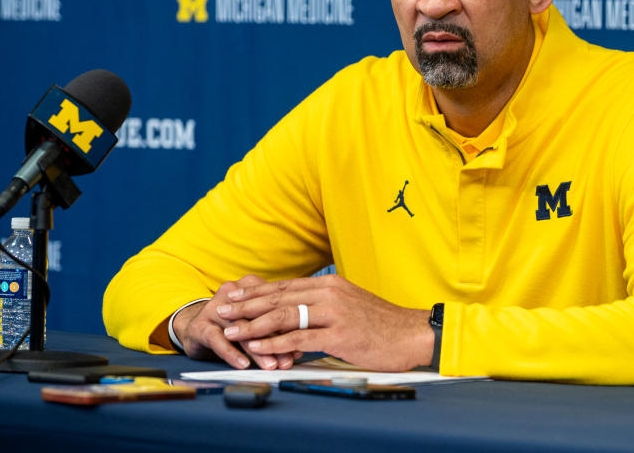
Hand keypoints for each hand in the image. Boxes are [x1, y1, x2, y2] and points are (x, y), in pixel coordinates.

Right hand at [171, 274, 299, 369]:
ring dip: (257, 349)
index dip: (289, 326)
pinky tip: (243, 364)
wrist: (197, 326)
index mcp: (251, 284)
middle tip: (289, 359)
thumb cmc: (234, 323)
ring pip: (240, 329)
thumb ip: (275, 329)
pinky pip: (217, 339)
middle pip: (258, 317)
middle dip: (276, 340)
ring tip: (270, 365)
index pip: (273, 305)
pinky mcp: (200, 325)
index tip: (302, 346)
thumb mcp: (255, 320)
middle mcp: (232, 293)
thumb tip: (298, 349)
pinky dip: (232, 353)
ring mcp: (215, 308)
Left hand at [215, 274, 434, 371]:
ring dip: (254, 324)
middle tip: (222, 309)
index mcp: (330, 284)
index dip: (256, 291)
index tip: (233, 295)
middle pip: (279, 296)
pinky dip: (276, 343)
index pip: (285, 286)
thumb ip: (323, 306)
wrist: (411, 334)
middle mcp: (329, 292)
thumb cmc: (381, 325)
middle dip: (246, 304)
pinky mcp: (340, 334)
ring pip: (285, 314)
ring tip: (232, 330)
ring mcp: (334, 312)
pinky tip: (259, 348)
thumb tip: (298, 312)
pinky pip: (300, 338)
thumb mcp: (349, 306)